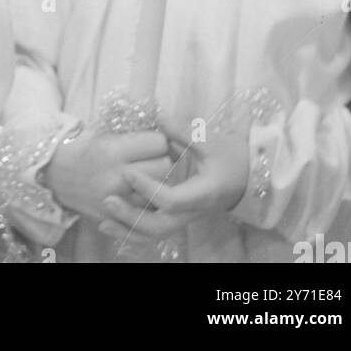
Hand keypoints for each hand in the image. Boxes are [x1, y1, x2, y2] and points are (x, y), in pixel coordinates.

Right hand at [44, 128, 171, 222]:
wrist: (54, 173)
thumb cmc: (83, 147)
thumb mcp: (105, 133)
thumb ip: (133, 135)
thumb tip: (165, 130)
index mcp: (114, 149)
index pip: (159, 143)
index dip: (158, 140)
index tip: (151, 142)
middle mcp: (118, 175)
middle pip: (164, 166)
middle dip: (161, 160)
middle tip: (151, 159)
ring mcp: (118, 200)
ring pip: (160, 191)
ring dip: (157, 184)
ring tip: (146, 177)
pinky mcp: (116, 217)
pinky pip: (146, 210)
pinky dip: (146, 202)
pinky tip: (138, 194)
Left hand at [99, 123, 249, 242]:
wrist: (248, 176)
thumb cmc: (231, 156)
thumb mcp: (211, 141)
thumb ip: (184, 131)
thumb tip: (159, 117)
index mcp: (202, 194)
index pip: (172, 200)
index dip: (148, 189)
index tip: (127, 172)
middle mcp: (193, 212)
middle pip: (160, 226)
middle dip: (131, 217)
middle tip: (107, 200)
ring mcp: (186, 217)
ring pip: (156, 233)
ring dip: (128, 228)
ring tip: (102, 220)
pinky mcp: (179, 217)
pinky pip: (155, 230)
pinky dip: (134, 230)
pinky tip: (113, 225)